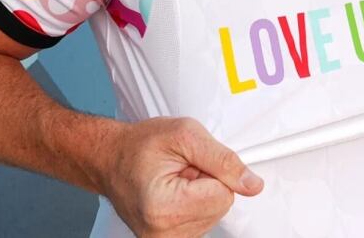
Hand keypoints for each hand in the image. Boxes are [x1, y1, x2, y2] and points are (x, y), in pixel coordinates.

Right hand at [98, 116, 263, 236]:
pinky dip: (194, 203)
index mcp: (165, 208)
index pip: (224, 195)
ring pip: (213, 215)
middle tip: (181, 169)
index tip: (192, 162)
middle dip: (207, 182)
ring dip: (200, 192)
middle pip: (219, 207)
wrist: (111, 157)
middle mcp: (163, 234)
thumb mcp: (186, 135)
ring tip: (176, 179)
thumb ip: (223, 160)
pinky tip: (175, 191)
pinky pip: (202, 221)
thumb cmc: (141, 144)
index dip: (214, 171)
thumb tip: (252, 184)